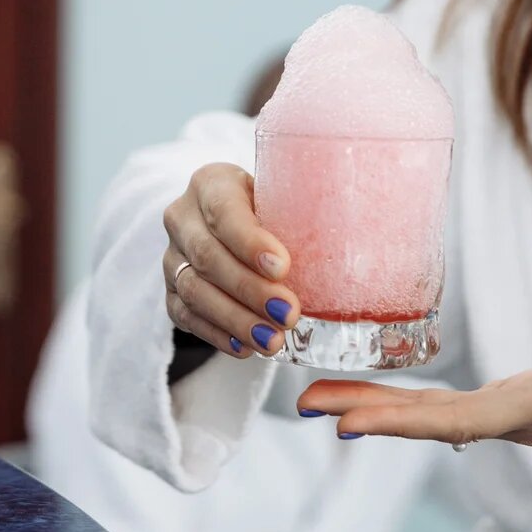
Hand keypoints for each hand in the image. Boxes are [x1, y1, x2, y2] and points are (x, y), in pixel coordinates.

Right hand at [162, 163, 299, 356]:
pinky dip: (218, 335)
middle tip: (288, 314)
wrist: (233, 226)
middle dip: (250, 290)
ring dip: (236, 319)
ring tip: (272, 340)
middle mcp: (183, 218)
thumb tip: (360, 242)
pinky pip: (187, 318)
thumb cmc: (271, 210)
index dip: (250, 242)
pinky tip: (245, 347)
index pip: (224, 211)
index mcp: (211, 184)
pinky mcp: (171, 291)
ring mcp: (172, 257)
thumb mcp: (284, 198)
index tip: (283, 267)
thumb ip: (305, 213)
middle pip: (209, 257)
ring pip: (195, 291)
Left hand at [298, 320, 531, 468]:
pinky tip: (383, 401)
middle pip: (432, 424)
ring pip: (437, 420)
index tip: (345, 422)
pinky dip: (412, 404)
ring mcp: (520, 419)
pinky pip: (454, 410)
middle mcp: (521, 421)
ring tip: (324, 403)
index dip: (400, 420)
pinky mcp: (524, 408)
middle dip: (369, 415)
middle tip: (303, 407)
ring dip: (381, 411)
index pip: (458, 419)